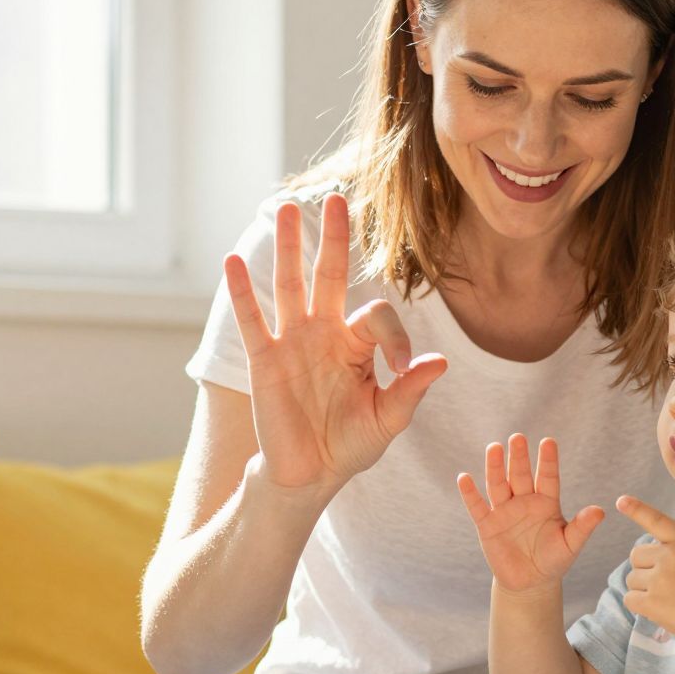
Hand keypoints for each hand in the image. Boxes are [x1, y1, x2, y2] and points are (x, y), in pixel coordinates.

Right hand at [226, 193, 448, 492]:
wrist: (311, 474)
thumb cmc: (351, 445)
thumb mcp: (388, 419)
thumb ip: (410, 390)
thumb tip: (441, 361)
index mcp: (358, 345)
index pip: (377, 316)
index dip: (395, 336)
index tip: (401, 365)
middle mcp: (324, 334)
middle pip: (330, 276)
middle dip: (334, 240)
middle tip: (336, 199)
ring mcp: (292, 343)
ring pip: (290, 286)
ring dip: (289, 248)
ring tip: (286, 208)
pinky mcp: (264, 360)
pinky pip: (253, 320)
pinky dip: (243, 291)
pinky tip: (233, 260)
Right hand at [456, 434, 605, 592]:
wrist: (530, 583)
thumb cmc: (553, 561)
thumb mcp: (570, 545)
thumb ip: (582, 527)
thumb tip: (600, 511)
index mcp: (547, 503)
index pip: (548, 477)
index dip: (548, 461)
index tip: (549, 442)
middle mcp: (524, 501)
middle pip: (521, 475)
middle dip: (519, 457)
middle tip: (517, 437)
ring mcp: (504, 512)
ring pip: (498, 485)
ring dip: (495, 467)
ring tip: (494, 448)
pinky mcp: (487, 525)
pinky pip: (477, 507)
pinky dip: (470, 494)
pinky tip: (464, 478)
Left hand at [615, 493, 674, 644]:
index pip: (656, 520)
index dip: (637, 510)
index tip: (621, 500)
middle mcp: (670, 557)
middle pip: (636, 555)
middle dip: (646, 566)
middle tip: (669, 580)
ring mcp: (660, 580)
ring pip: (632, 578)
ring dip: (644, 587)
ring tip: (669, 596)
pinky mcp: (652, 603)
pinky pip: (630, 598)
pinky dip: (639, 604)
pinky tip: (659, 608)